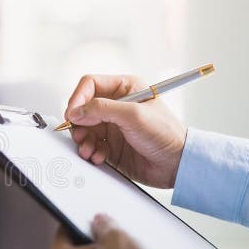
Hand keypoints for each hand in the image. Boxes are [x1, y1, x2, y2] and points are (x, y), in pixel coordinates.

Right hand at [65, 74, 187, 187]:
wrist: (175, 164)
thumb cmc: (166, 134)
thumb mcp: (134, 115)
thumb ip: (102, 109)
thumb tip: (77, 111)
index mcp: (125, 88)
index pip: (90, 85)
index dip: (78, 98)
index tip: (72, 115)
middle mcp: (117, 105)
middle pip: (83, 108)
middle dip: (78, 123)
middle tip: (80, 135)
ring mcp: (113, 125)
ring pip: (84, 128)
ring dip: (83, 140)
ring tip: (89, 150)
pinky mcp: (111, 144)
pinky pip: (91, 145)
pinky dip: (91, 151)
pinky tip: (100, 156)